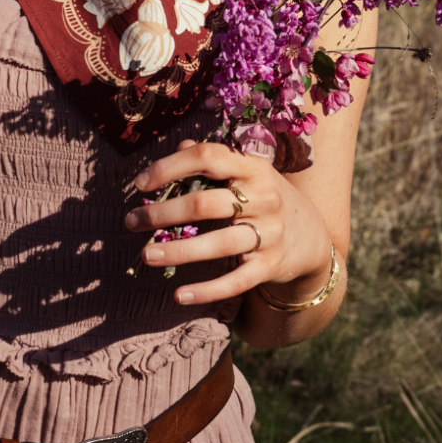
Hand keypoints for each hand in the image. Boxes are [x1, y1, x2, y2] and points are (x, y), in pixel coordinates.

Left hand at [123, 139, 329, 307]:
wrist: (310, 234)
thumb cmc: (261, 195)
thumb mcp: (246, 171)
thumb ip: (213, 159)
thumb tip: (177, 147)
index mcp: (252, 166)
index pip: (207, 156)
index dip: (170, 166)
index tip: (140, 183)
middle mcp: (264, 197)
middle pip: (205, 204)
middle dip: (163, 213)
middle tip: (131, 222)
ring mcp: (270, 232)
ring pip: (219, 244)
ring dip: (178, 251)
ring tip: (146, 254)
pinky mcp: (272, 265)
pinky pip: (237, 281)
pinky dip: (208, 290)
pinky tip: (179, 295)